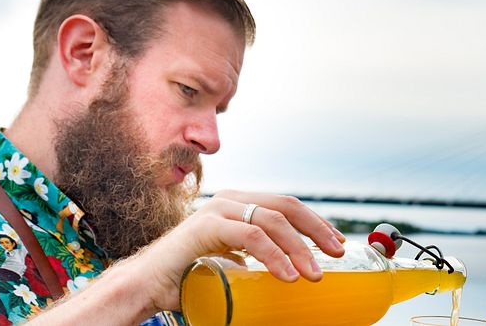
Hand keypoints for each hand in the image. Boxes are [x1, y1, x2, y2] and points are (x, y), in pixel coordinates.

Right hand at [132, 190, 346, 312]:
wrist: (149, 284)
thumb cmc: (190, 276)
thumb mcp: (233, 263)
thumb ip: (254, 260)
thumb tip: (288, 273)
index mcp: (239, 205)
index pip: (286, 205)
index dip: (316, 221)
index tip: (336, 241)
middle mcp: (231, 201)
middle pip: (286, 206)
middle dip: (317, 229)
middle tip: (336, 253)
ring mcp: (218, 210)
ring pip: (272, 221)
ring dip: (299, 248)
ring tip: (314, 274)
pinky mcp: (207, 226)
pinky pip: (251, 236)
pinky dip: (274, 255)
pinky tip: (287, 274)